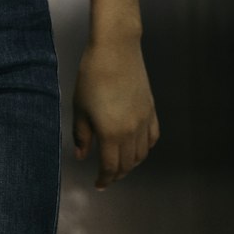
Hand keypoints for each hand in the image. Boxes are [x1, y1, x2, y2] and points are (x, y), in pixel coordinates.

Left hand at [72, 34, 159, 189]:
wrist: (116, 49)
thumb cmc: (92, 75)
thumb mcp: (80, 106)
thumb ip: (82, 135)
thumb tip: (82, 156)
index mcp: (111, 133)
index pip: (110, 167)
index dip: (104, 179)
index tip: (98, 184)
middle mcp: (131, 132)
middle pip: (127, 164)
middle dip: (116, 174)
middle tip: (107, 176)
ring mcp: (144, 120)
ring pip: (142, 154)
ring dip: (131, 163)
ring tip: (120, 164)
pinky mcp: (151, 109)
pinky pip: (153, 137)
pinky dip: (145, 148)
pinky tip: (137, 147)